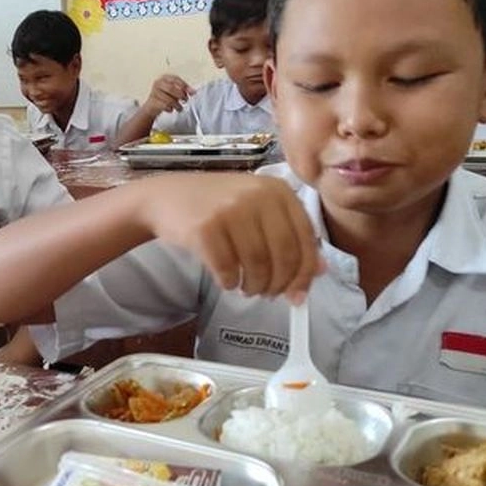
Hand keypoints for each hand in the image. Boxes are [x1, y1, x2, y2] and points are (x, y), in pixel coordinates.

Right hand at [138, 173, 323, 298]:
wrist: (165, 197)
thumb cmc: (217, 207)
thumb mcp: (257, 212)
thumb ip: (290, 235)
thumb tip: (320, 270)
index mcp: (278, 190)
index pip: (306, 238)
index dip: (304, 273)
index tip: (298, 295)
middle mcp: (257, 195)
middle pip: (284, 254)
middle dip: (279, 284)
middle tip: (268, 294)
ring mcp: (230, 210)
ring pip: (257, 265)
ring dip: (254, 286)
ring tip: (247, 288)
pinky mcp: (205, 228)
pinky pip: (227, 269)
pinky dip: (229, 282)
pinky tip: (227, 280)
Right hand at [144, 74, 194, 116]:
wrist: (152, 107)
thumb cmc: (164, 97)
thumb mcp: (174, 91)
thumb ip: (183, 90)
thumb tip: (193, 91)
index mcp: (164, 78)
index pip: (175, 79)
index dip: (184, 86)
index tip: (191, 92)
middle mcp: (158, 83)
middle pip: (171, 88)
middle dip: (180, 95)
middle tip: (185, 100)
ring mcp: (154, 92)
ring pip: (168, 99)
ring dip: (176, 105)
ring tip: (179, 107)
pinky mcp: (152, 102)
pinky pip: (164, 106)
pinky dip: (170, 109)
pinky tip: (171, 109)